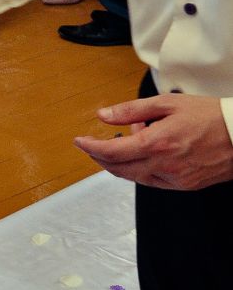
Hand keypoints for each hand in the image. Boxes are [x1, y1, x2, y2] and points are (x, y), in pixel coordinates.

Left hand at [74, 94, 232, 189]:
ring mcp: (175, 179)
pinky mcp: (186, 186)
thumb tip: (104, 115)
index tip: (80, 141)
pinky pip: (153, 181)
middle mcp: (164, 165)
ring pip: (134, 177)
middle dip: (100, 158)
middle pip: (118, 169)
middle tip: (91, 147)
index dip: (91, 148)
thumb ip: (131, 110)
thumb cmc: (209, 116)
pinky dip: (140, 170)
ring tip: (119, 145)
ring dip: (119, 165)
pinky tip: (142, 155)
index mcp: (157, 143)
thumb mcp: (167, 103)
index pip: (112, 152)